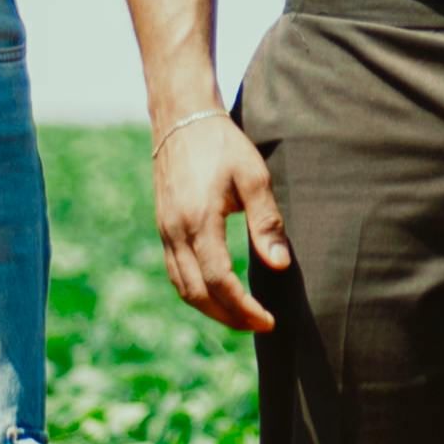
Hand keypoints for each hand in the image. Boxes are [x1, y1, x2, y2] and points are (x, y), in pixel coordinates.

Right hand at [155, 108, 289, 332]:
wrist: (182, 119)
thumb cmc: (223, 144)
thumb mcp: (254, 176)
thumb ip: (266, 222)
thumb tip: (279, 266)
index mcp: (199, 221)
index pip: (220, 281)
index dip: (244, 308)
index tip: (269, 320)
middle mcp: (175, 232)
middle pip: (198, 294)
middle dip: (229, 317)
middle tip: (259, 325)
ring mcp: (165, 231)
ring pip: (182, 288)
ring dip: (211, 309)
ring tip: (241, 317)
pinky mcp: (163, 228)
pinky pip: (175, 273)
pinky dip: (196, 292)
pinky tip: (217, 294)